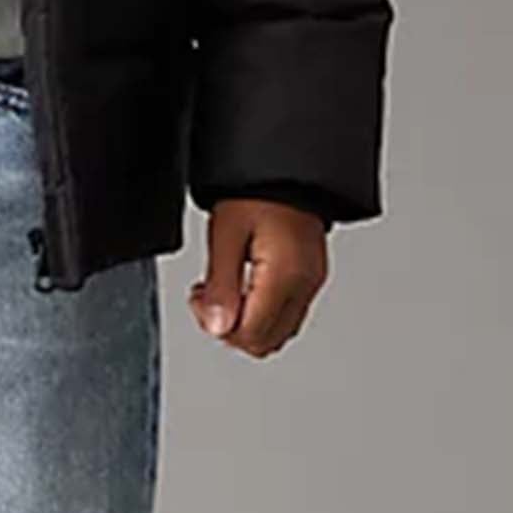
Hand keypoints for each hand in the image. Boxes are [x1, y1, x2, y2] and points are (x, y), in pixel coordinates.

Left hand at [187, 200, 327, 357]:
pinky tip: (244, 288)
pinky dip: (261, 312)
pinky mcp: (310, 278)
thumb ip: (220, 285)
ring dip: (246, 323)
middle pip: (266, 342)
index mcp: (286, 274)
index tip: (201, 301)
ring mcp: (311, 283)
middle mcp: (305, 284)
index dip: (218, 328)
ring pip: (277, 334)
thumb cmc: (257, 192)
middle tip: (209, 298)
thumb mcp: (226, 233)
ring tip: (225, 290)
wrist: (286, 169)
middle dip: (230, 330)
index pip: (251, 335)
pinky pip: (286, 315)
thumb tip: (216, 326)